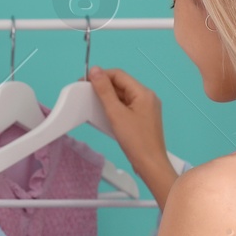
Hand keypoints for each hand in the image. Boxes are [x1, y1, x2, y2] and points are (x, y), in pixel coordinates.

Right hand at [87, 66, 175, 204]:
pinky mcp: (142, 119)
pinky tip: (104, 116)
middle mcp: (147, 98)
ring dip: (108, 99)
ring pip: (123, 97)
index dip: (101, 76)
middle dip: (103, 88)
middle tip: (86, 94)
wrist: (149, 164)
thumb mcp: (116, 114)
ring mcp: (146, 109)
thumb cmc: (137, 142)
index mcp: (143, 93)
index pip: (119, 75)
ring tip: (93, 105)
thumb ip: (104, 91)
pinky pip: (126, 107)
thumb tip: (96, 71)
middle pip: (121, 85)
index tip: (85, 82)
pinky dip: (114, 109)